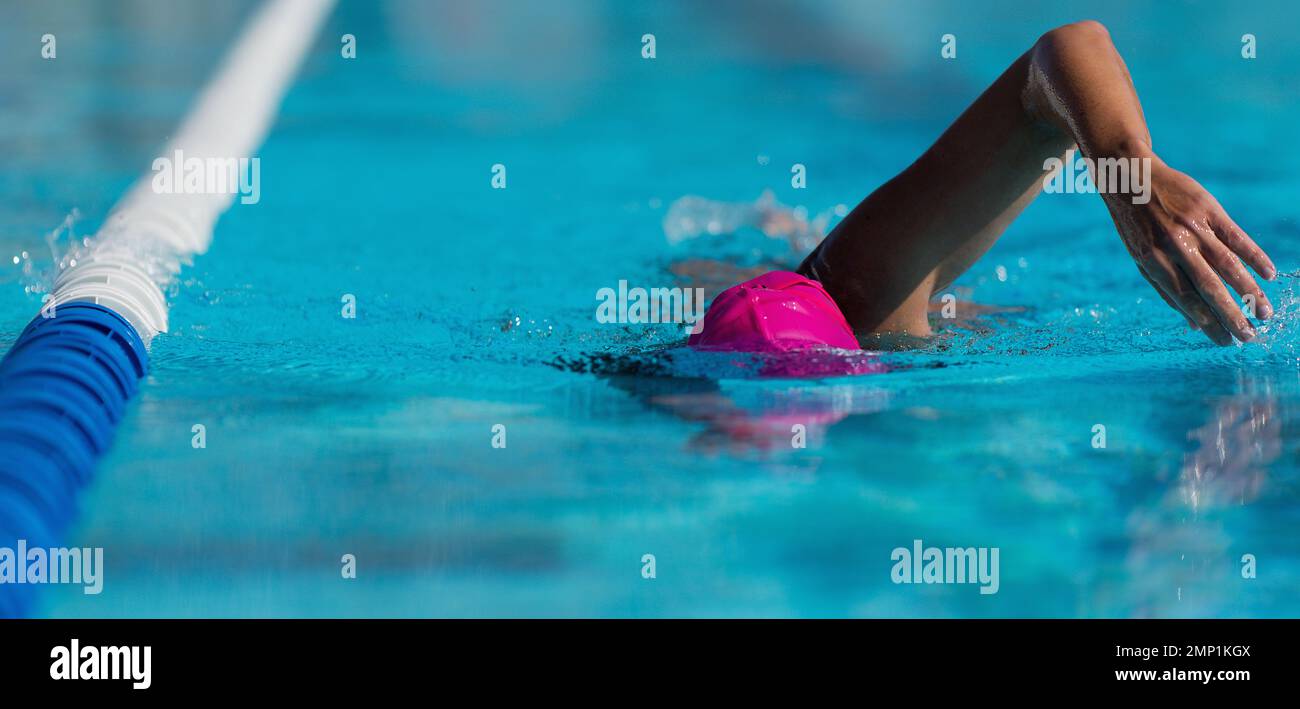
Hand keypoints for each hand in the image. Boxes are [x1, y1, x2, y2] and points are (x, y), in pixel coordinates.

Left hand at [1107, 153, 1275, 344]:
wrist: (1131, 179)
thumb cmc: (1137, 226)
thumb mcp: (1141, 258)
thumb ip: (1167, 289)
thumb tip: (1193, 325)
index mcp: (1154, 262)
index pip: (1184, 299)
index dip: (1206, 322)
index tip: (1224, 341)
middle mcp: (1174, 246)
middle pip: (1208, 286)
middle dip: (1230, 314)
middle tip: (1249, 336)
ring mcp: (1193, 227)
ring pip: (1227, 264)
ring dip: (1248, 291)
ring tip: (1264, 313)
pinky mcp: (1209, 210)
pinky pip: (1237, 237)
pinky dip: (1255, 256)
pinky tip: (1269, 275)